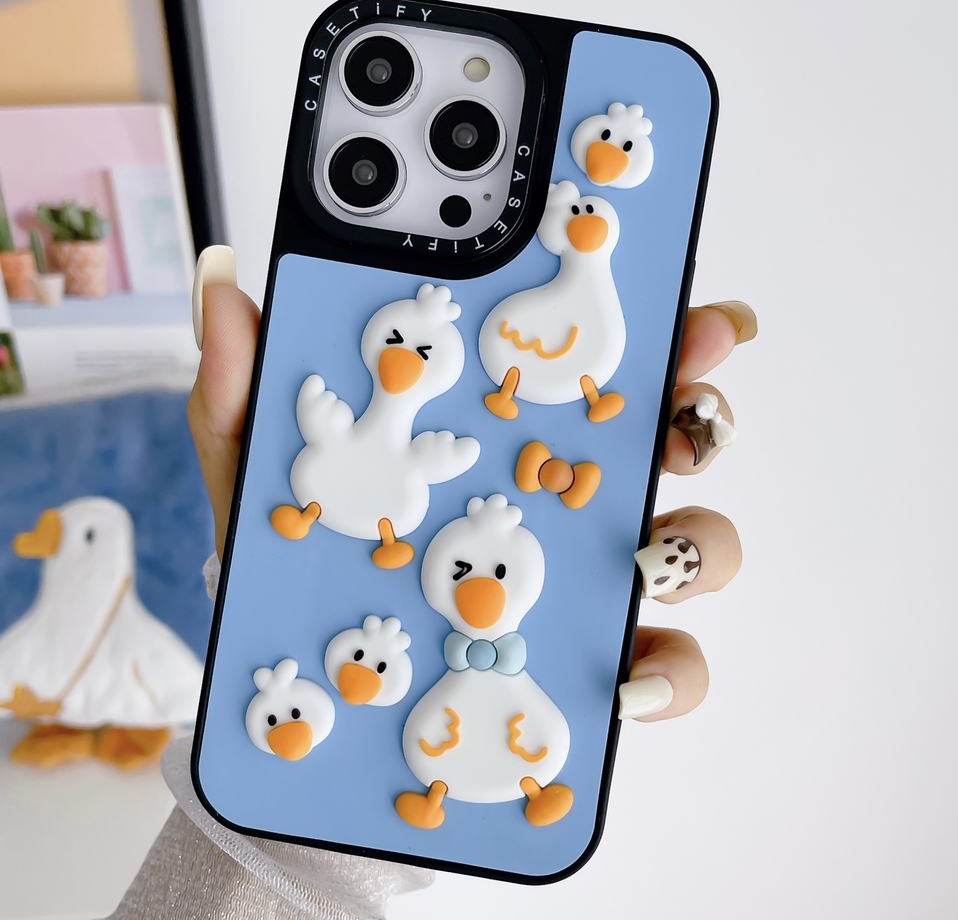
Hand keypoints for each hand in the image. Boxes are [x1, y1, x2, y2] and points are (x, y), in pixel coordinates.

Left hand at [187, 248, 755, 721]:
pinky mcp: (588, 674)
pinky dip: (671, 671)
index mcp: (499, 443)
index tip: (678, 306)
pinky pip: (667, 670)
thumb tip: (223, 279)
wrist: (309, 713)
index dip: (645, 329)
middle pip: (666, 444)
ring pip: (691, 550)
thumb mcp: (263, 481)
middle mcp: (560, 505)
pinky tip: (626, 677)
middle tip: (689, 402)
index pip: (586, 372)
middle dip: (699, 411)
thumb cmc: (301, 580)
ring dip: (695, 545)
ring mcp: (582, 589)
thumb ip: (244, 391)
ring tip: (650, 555)